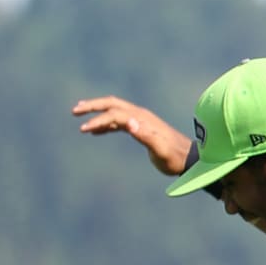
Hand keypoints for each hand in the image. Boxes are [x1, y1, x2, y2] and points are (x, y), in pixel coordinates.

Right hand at [73, 96, 192, 175]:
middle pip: (113, 104)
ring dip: (97, 113)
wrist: (190, 160)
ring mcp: (141, 121)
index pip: (115, 114)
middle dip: (93, 106)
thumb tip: (129, 123)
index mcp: (143, 120)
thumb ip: (146, 136)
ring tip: (79, 117)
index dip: (98, 120)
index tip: (83, 129)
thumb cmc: (175, 158)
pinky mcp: (142, 128)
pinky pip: (120, 122)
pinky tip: (96, 132)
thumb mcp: (161, 150)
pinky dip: (106, 124)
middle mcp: (141, 116)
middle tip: (75, 111)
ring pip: (115, 111)